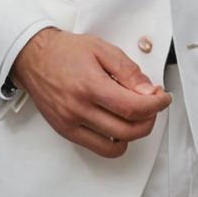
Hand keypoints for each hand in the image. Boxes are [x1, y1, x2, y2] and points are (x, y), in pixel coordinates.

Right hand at [11, 27, 171, 158]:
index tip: (164, 98)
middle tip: (153, 104)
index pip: (132, 107)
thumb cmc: (64, 50)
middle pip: (128, 130)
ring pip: (116, 144)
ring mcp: (71, 123)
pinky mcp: (66, 132)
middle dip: (150, 119)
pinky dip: (115, 141)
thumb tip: (147, 91)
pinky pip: (99, 148)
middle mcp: (79, 108)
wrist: (33, 57)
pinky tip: (118, 124)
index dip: (155, 105)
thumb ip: (127, 70)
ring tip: (137, 115)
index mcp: (90, 85)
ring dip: (134, 132)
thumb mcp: (101, 48)